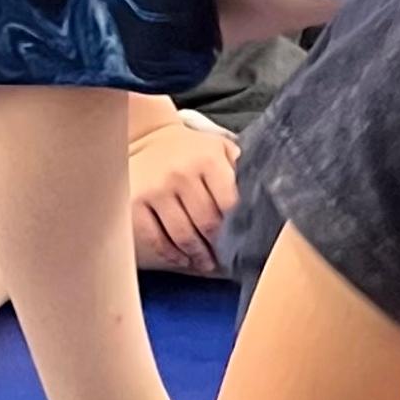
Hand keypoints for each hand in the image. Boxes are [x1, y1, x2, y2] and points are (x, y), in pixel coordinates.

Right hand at [128, 111, 238, 275]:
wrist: (149, 136)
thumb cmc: (193, 150)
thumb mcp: (220, 149)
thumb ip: (241, 170)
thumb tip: (263, 201)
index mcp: (207, 160)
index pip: (229, 205)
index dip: (237, 228)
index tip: (241, 241)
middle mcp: (181, 174)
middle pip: (207, 224)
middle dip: (218, 246)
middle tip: (225, 258)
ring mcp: (156, 189)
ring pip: (182, 235)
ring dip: (197, 255)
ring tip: (206, 262)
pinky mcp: (135, 202)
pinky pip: (155, 238)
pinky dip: (171, 253)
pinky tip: (182, 258)